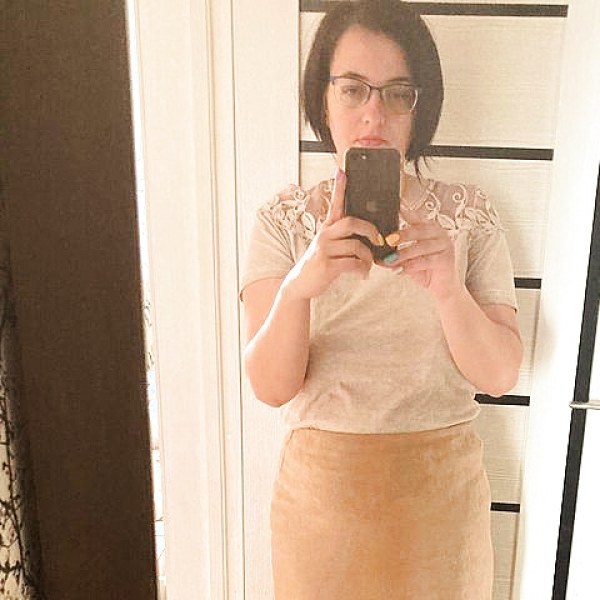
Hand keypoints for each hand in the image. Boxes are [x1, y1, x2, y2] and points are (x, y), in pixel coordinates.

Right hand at [282, 170, 383, 299]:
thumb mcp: (328, 246)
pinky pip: (353, 263)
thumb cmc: (320, 264)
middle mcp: (324, 235)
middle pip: (352, 222)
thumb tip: (369, 235)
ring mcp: (324, 249)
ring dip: (368, 258)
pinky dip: (362, 270)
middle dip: (371, 230)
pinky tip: (362, 275)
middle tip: (378, 240)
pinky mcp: (326, 265)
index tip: (342, 171)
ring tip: (367, 266)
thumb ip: (343, 238)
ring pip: (357, 246)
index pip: (334, 204)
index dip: (339, 188)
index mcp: (327, 228)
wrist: (301, 283)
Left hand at [377, 206, 460, 301]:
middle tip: (389, 240)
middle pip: (418, 230)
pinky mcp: (447, 258)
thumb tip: (377, 257)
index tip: (395, 207)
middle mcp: (438, 232)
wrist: (442, 286)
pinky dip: (412, 265)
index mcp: (428, 227)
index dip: (405, 211)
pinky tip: (401, 269)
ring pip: (421, 247)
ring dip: (404, 254)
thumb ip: (394, 256)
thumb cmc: (425, 269)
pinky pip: (426, 260)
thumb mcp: (407, 260)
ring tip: (390, 259)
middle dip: (402, 235)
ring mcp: (444, 245)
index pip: (415, 217)